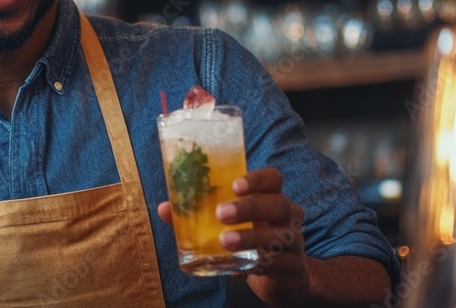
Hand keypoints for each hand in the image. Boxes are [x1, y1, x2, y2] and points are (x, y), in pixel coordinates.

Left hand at [158, 167, 310, 306]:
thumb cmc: (250, 242)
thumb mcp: (227, 227)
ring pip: (279, 235)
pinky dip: (260, 262)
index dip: (257, 178)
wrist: (281, 277)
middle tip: (221, 213)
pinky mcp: (290, 266)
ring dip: (250, 237)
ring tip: (225, 240)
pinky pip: (278, 262)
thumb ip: (196, 216)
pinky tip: (245, 264)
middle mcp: (286, 215)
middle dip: (249, 207)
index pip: (272, 179)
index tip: (234, 184)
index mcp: (269, 198)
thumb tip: (164, 208)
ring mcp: (292, 241)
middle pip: (278, 204)